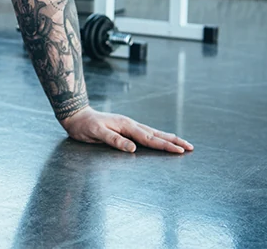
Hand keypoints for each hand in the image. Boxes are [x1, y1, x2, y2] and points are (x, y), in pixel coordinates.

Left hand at [61, 107, 193, 153]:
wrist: (76, 115)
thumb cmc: (85, 126)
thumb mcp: (97, 133)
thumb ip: (114, 140)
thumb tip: (133, 148)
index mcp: (126, 126)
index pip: (149, 138)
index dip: (165, 145)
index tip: (180, 151)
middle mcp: (130, 124)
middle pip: (156, 134)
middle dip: (173, 141)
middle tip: (190, 147)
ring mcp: (128, 125)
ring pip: (152, 132)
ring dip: (168, 138)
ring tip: (182, 143)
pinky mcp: (125, 128)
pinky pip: (145, 133)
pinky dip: (157, 136)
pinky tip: (160, 139)